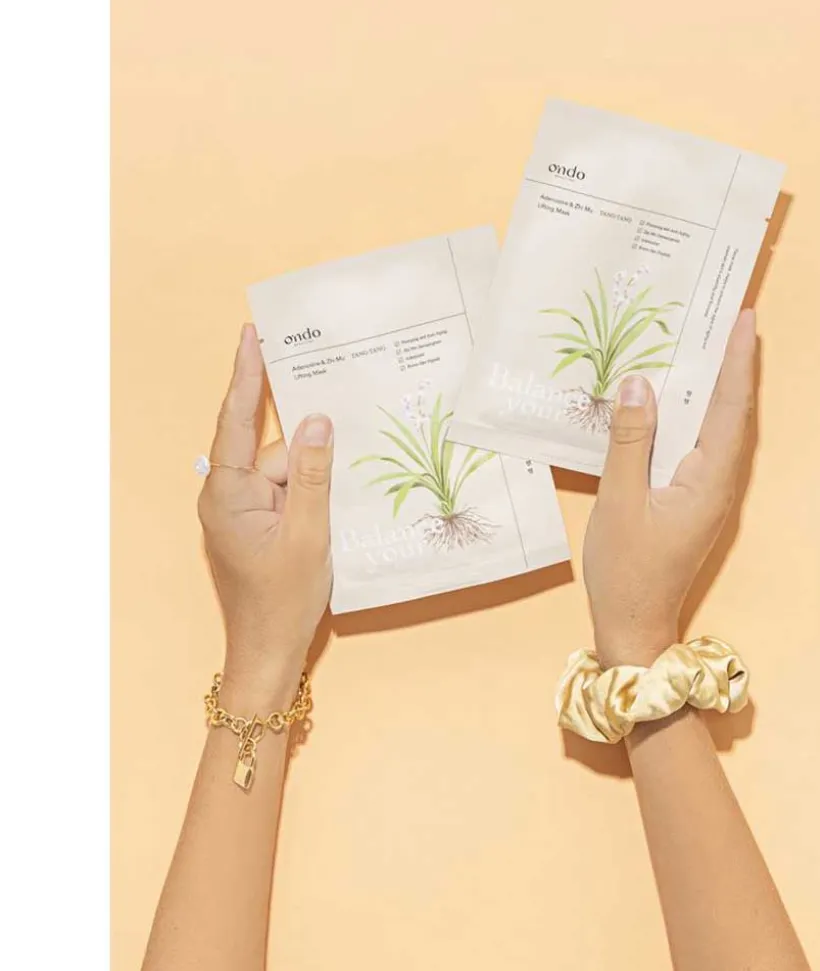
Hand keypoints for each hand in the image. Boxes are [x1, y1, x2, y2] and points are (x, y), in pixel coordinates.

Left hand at [197, 324, 333, 703]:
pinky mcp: (257, 525)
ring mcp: (242, 513)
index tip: (252, 334)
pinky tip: (331, 512)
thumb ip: (314, 475)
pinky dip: (310, 497)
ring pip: (286, 474)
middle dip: (309, 459)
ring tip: (335, 515)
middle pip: (272, 452)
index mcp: (227, 495)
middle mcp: (228, 497)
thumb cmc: (282, 601)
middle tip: (340, 458)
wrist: (268, 652)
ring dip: (314, 485)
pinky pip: (287, 493)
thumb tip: (318, 421)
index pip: (236, 421)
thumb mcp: (308, 534)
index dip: (246, 375)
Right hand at [583, 310, 756, 667]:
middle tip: (727, 318)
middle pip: (733, 412)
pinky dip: (695, 414)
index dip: (737, 361)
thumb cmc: (626, 569)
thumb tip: (640, 384)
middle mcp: (718, 482)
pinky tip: (675, 400)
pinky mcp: (692, 498)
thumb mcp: (619, 500)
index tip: (744, 318)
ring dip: (716, 386)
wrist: (633, 624)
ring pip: (718, 428)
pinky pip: (699, 445)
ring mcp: (707, 492)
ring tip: (707, 345)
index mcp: (709, 480)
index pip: (730, 408)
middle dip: (732, 364)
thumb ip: (629, 441)